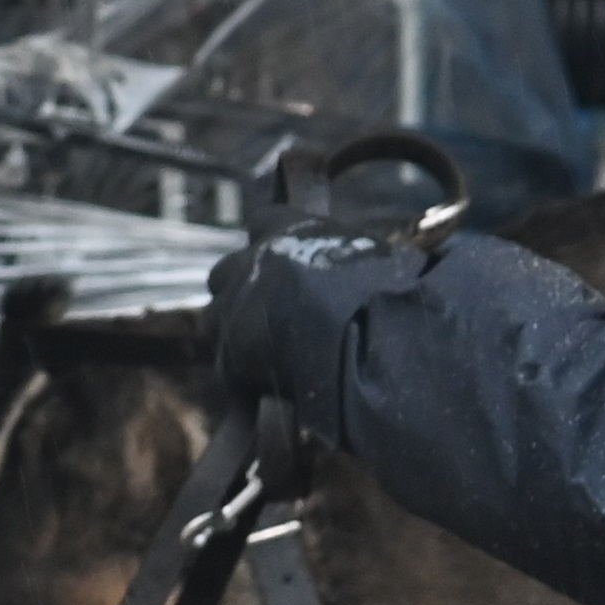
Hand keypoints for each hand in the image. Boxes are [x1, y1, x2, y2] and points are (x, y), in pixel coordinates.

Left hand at [207, 219, 397, 400]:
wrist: (372, 340)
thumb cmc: (390, 294)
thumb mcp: (375, 258)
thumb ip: (349, 257)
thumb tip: (364, 268)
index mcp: (289, 228)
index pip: (262, 221)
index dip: (270, 245)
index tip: (285, 265)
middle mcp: (253, 260)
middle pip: (224, 271)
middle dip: (240, 290)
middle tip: (269, 316)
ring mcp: (234, 306)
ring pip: (213, 318)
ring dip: (233, 333)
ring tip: (265, 354)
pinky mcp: (230, 352)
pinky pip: (225, 363)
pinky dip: (241, 373)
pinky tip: (268, 383)